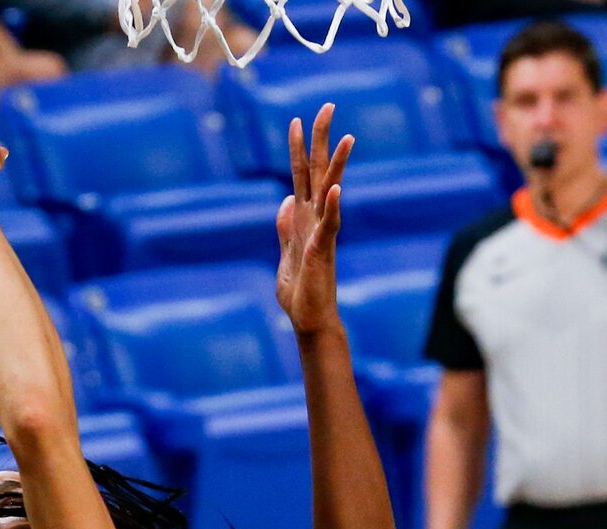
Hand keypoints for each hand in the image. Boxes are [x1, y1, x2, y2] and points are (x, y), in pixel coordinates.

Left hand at [276, 105, 353, 336]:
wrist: (309, 320)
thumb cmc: (300, 292)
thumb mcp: (285, 254)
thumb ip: (284, 227)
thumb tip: (283, 201)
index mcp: (302, 218)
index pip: (301, 175)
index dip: (298, 148)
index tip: (295, 119)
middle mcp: (315, 219)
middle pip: (319, 171)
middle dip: (321, 139)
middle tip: (327, 105)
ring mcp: (321, 234)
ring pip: (331, 192)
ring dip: (339, 165)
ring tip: (348, 137)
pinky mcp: (322, 252)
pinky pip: (329, 226)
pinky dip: (333, 207)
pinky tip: (336, 189)